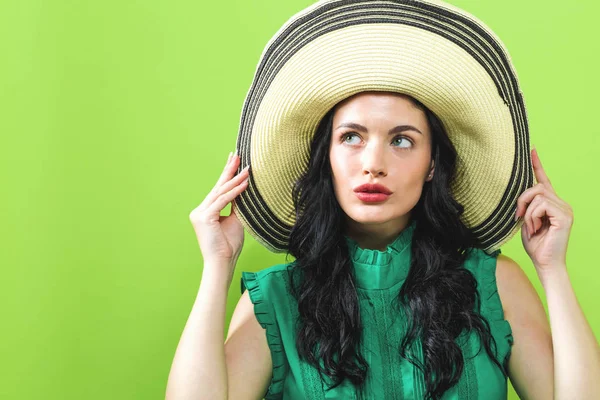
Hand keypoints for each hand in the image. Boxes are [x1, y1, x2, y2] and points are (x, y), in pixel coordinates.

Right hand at [189, 151, 249, 274]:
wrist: (222, 263)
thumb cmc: (229, 246)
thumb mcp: (235, 221)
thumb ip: (237, 206)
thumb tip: (244, 190)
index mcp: (206, 211)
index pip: (219, 189)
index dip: (227, 174)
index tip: (234, 159)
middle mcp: (200, 210)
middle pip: (218, 186)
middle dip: (229, 170)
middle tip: (237, 154)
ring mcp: (200, 213)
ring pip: (221, 192)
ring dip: (235, 179)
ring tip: (247, 169)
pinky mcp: (204, 217)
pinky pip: (223, 201)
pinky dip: (235, 192)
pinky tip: (245, 184)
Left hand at [515, 147, 573, 272]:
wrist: (545, 264)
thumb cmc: (536, 246)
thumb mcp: (526, 221)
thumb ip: (526, 206)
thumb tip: (521, 193)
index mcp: (552, 204)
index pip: (544, 181)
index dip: (537, 165)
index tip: (531, 150)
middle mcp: (561, 203)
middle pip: (536, 186)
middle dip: (522, 200)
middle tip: (518, 216)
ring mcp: (565, 209)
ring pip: (537, 195)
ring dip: (528, 211)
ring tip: (532, 226)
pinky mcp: (565, 215)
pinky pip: (541, 205)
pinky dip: (533, 216)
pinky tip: (537, 228)